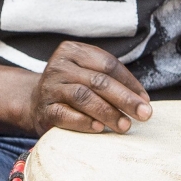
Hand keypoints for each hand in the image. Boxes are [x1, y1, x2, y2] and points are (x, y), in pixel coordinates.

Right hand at [25, 40, 153, 135]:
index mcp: (73, 51)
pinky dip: (84, 122)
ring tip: (125, 125)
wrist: (34, 103)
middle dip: (125, 98)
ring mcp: (49, 87)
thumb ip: (109, 80)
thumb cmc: (71, 88)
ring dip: (108, 112)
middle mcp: (60, 66)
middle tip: (145, 114)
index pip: (107, 64)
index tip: (146, 100)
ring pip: (83, 96)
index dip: (130, 82)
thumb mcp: (86, 75)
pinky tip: (100, 129)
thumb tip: (142, 100)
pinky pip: (65, 115)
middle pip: (98, 81)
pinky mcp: (43, 110)